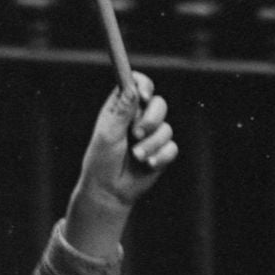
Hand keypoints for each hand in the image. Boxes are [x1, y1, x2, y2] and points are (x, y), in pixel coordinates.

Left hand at [63, 72, 176, 252]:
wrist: (110, 191)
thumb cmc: (102, 160)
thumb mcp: (108, 134)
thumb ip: (122, 111)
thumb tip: (132, 87)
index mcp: (122, 107)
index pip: (137, 84)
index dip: (144, 85)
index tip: (143, 96)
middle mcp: (139, 117)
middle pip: (159, 104)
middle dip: (151, 119)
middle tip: (136, 134)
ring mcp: (152, 134)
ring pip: (166, 128)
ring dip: (151, 145)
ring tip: (136, 157)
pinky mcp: (162, 152)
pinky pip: (172, 147)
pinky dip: (160, 157)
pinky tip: (148, 165)